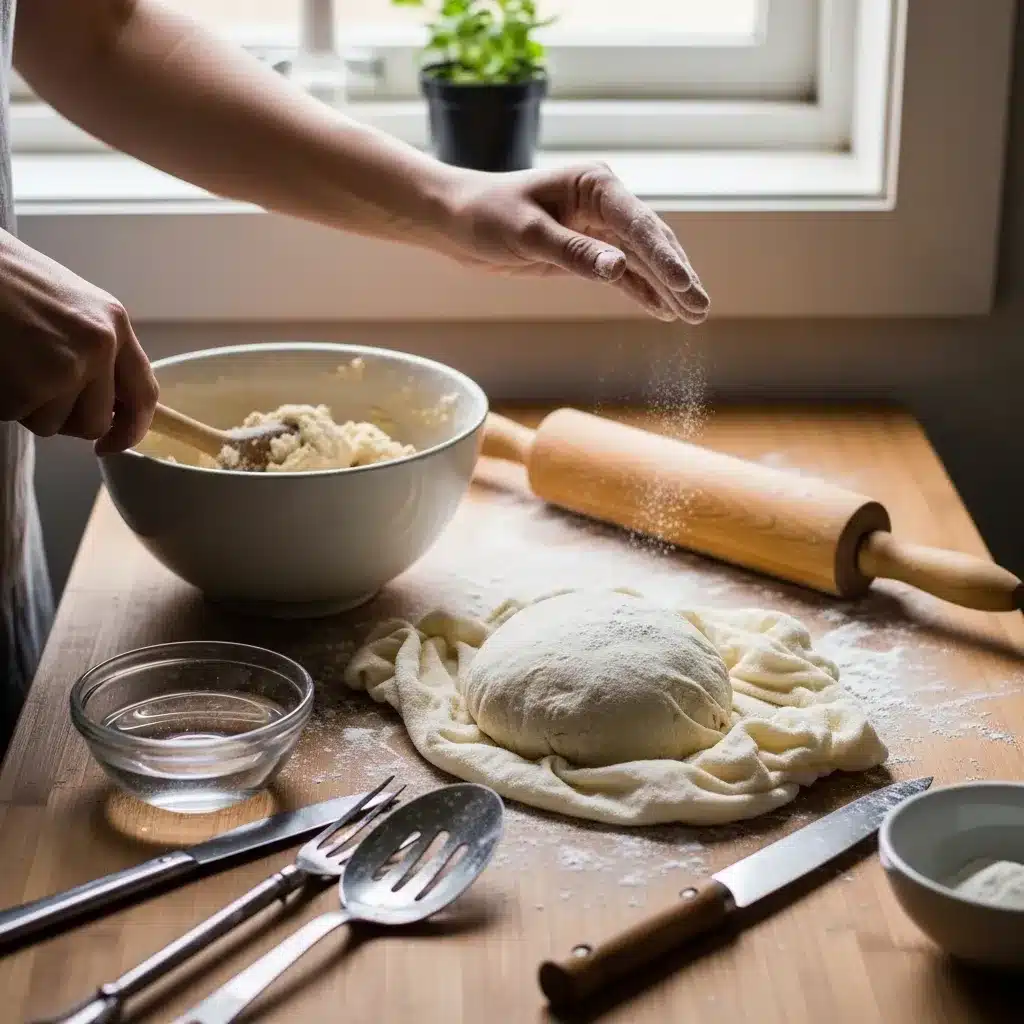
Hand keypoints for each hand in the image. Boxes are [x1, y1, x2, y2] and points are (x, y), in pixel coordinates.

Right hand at [0, 231, 157, 452]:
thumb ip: (97, 350)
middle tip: (36, 388)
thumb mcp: (72, 307)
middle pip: (96, 422)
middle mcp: (100, 347)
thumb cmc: (7, 281)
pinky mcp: (31, 386)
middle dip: (65, 419)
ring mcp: (68, 368)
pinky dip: (3, 400)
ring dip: (28, 407)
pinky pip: (17, 416)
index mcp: (115, 324)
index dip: (132, 428)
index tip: (113, 443)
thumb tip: (109, 404)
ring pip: (54, 425)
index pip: (144, 394)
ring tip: (12, 364)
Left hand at [438, 161, 709, 323]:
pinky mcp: (586, 251)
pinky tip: (664, 311)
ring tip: (694, 316)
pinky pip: (623, 274)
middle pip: (650, 242)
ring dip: (667, 288)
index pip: (637, 224)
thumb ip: (573, 252)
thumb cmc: (485, 215)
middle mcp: (603, 203)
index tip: (685, 285)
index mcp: (593, 184)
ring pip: (642, 260)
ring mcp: (597, 227)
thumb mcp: (526, 233)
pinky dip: (643, 291)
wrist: (456, 219)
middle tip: (701, 309)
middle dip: (677, 276)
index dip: (664, 258)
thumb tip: (619, 268)